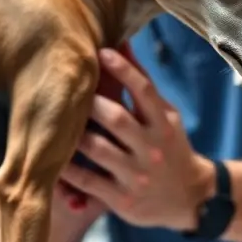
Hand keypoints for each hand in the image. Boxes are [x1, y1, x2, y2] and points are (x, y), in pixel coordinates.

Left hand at [59, 46, 214, 230]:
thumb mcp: (164, 116)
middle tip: (66, 91)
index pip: (144, 91)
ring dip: (74, 134)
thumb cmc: (168, 147)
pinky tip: (51, 157)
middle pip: (117, 119)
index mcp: (163, 123)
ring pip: (99, 150)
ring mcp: (137, 175)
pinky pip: (88, 181)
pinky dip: (68, 169)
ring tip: (54, 122)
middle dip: (90, 103)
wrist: (190, 197)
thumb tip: (120, 42)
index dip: (122, 69)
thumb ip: (142, 84)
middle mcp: (151, 148)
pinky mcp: (122, 199)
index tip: (100, 52)